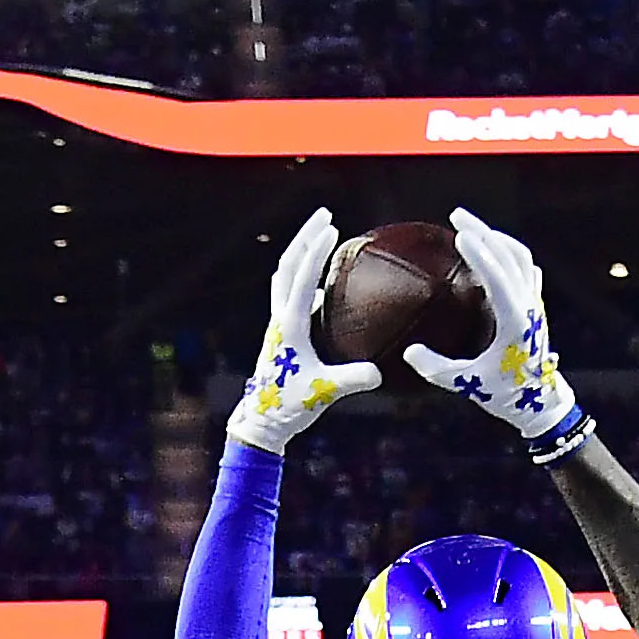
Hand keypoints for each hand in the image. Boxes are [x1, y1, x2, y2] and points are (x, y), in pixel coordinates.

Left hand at [223, 208, 379, 455]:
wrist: (259, 424)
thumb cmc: (288, 407)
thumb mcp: (322, 393)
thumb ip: (350, 380)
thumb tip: (379, 374)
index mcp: (289, 325)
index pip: (303, 277)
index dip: (318, 251)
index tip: (333, 227)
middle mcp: (279, 318)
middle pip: (288, 265)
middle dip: (305, 237)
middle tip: (325, 215)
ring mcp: (277, 324)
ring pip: (284, 276)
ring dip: (301, 252)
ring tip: (319, 236)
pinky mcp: (280, 333)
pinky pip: (289, 294)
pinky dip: (303, 277)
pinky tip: (320, 281)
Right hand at [401, 208, 588, 461]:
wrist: (543, 405)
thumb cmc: (506, 396)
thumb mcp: (468, 384)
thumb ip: (437, 369)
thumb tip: (409, 352)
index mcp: (515, 322)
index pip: (498, 278)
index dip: (479, 254)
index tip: (459, 234)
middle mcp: (529, 307)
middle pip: (509, 256)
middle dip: (483, 232)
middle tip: (457, 216)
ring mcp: (535, 304)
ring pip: (520, 258)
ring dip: (497, 238)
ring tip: (471, 228)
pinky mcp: (536, 306)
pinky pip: (525, 268)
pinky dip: (509, 252)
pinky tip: (494, 249)